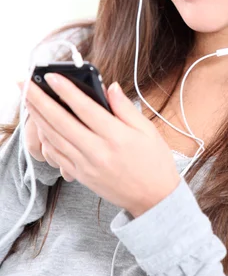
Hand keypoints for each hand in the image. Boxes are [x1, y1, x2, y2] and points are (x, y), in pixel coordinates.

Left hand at [18, 74, 180, 216]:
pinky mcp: (81, 176)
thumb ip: (125, 107)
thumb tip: (110, 87)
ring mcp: (86, 165)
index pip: (85, 108)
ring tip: (28, 99)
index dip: (66, 90)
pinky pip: (56, 156)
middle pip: (61, 121)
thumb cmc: (154, 162)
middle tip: (25, 83)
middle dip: (40, 100)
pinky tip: (39, 126)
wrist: (153, 199)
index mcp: (116, 137)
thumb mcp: (148, 130)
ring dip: (37, 117)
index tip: (51, 76)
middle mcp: (97, 151)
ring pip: (54, 138)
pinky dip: (45, 139)